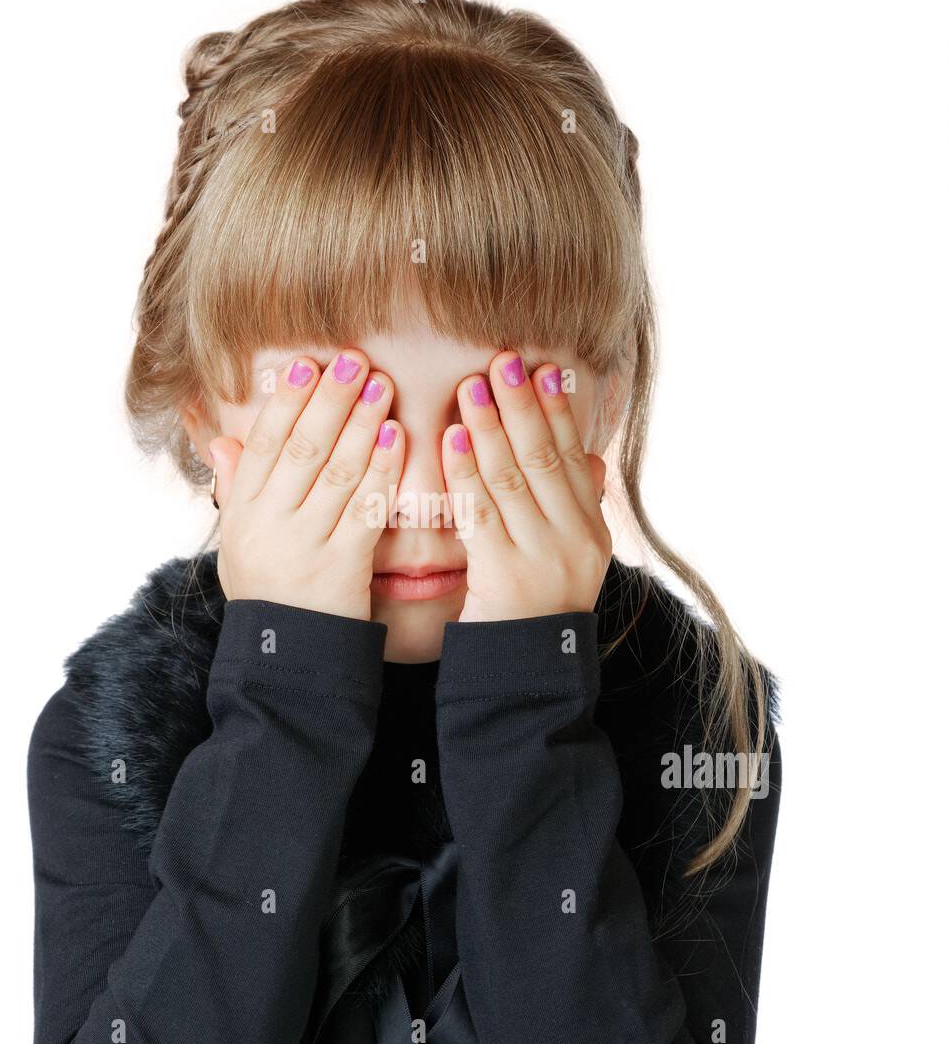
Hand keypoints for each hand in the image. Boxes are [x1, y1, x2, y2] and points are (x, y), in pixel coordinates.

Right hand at [208, 350, 403, 620]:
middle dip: (330, 399)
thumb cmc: (265, 594)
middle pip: (301, 447)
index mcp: (242, 513)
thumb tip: (221, 439)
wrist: (284, 659)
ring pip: (336, 471)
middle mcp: (269, 523)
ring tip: (381, 385)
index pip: (263, 443)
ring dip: (361, 423)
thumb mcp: (235, 545)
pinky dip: (382, 470)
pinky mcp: (342, 565)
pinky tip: (397, 438)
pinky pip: (365, 508)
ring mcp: (306, 544)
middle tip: (354, 359)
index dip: (287, 401)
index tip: (307, 364)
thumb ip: (233, 490)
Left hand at [440, 350, 611, 622]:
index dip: (556, 412)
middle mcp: (575, 542)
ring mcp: (542, 559)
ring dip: (490, 427)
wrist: (528, 682)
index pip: (572, 459)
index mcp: (592, 533)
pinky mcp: (504, 577)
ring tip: (471, 386)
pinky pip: (482, 513)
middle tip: (503, 361)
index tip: (542, 369)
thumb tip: (590, 460)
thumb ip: (578, 511)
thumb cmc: (536, 618)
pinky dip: (465, 472)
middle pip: (545, 459)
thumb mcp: (572, 564)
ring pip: (513, 479)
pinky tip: (451, 440)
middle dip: (522, 406)